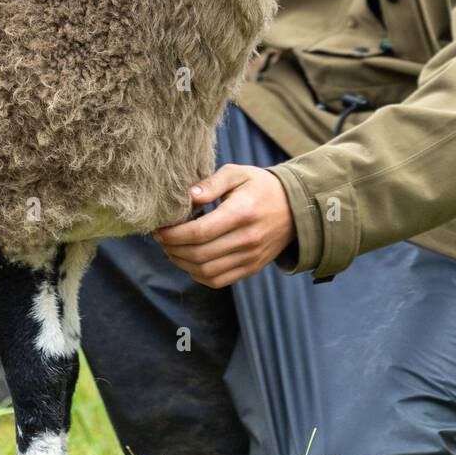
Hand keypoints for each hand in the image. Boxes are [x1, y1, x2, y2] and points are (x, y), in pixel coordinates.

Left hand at [154, 163, 295, 287]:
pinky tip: (190, 261)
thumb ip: (211, 183)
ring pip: (205, 272)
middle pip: (198, 255)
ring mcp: (250, 257)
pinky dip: (198, 275)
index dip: (173, 234)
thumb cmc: (261, 187)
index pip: (198, 232)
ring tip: (172, 249)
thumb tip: (187, 196)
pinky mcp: (251, 268)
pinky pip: (218, 281)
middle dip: (172, 249)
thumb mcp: (238, 173)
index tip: (159, 229)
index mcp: (241, 213)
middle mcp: (247, 239)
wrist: (296, 208)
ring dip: (182, 263)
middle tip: (161, 239)